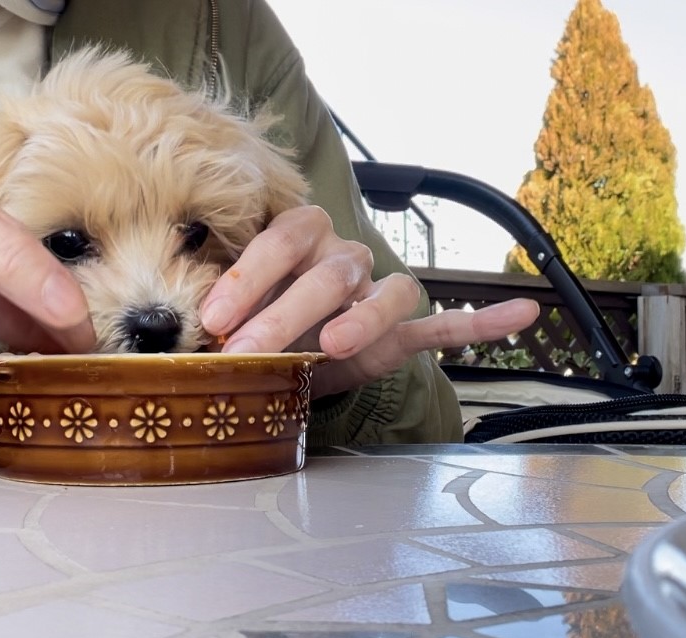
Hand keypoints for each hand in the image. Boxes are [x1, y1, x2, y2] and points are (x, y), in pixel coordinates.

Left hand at [200, 206, 539, 397]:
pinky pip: (445, 324)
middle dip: (286, 310)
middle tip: (248, 351)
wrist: (286, 352)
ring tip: (335, 343)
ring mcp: (376, 294)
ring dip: (362, 318)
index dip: (250, 274)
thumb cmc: (254, 326)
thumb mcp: (226, 317)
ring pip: (387, 291)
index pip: (283, 238)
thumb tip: (164, 331)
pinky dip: (480, 321)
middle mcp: (342, 258)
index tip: (215, 318)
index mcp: (298, 240)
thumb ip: (211, 317)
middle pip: (330, 269)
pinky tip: (522, 315)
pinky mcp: (402, 332)